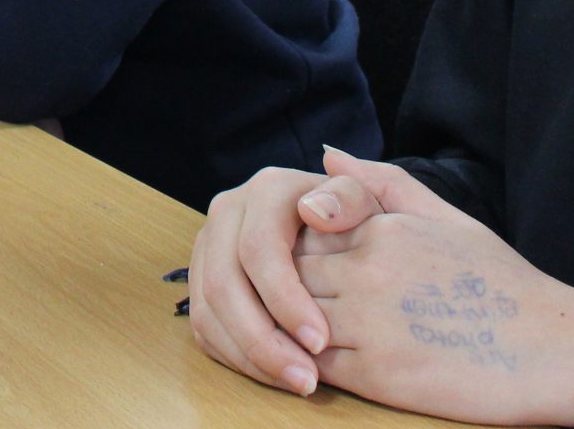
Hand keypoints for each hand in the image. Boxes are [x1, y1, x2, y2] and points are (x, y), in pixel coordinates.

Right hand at [188, 149, 409, 395]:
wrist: (341, 223)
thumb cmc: (361, 219)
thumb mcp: (370, 199)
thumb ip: (351, 196)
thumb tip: (314, 210)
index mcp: (266, 190)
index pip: (260, 249)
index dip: (285, 300)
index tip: (322, 342)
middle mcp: (229, 212)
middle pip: (223, 284)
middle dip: (263, 339)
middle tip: (306, 379)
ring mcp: (210, 245)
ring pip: (208, 309)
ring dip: (249, 356)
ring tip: (297, 383)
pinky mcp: (203, 277)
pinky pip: (204, 325)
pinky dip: (237, 356)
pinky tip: (276, 374)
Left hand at [191, 150, 573, 424]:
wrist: (550, 350)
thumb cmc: (499, 282)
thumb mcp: (443, 214)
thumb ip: (379, 182)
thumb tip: (326, 154)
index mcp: (383, 228)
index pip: (301, 229)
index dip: (293, 246)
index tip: (294, 257)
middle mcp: (370, 270)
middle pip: (288, 273)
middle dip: (276, 286)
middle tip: (267, 297)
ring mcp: (370, 322)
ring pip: (290, 319)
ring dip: (278, 327)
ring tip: (277, 331)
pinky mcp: (376, 374)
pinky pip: (311, 363)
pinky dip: (297, 363)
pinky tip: (304, 362)